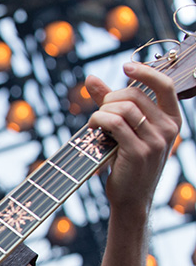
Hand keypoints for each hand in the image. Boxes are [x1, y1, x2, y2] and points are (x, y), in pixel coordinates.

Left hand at [85, 62, 181, 218]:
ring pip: (123, 107)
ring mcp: (156, 141)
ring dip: (101, 111)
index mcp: (172, 120)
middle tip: (100, 114)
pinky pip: (115, 123)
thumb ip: (111, 103)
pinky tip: (92, 128)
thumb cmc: (126, 162)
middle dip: (110, 98)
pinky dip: (98, 120)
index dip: (145, 71)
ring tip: (95, 124)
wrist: (131, 198)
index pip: (166, 85)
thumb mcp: (125, 130)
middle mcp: (169, 129)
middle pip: (135, 94)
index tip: (125, 66)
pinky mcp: (138, 152)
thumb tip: (91, 78)